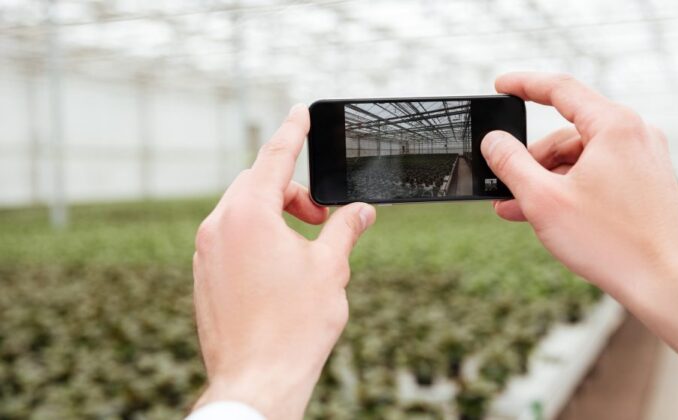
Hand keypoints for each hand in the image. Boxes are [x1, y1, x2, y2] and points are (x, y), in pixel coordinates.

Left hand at [191, 104, 375, 418]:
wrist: (257, 380)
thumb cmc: (294, 326)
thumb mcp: (330, 268)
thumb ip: (345, 229)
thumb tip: (361, 212)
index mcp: (248, 214)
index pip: (274, 158)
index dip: (292, 132)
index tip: (298, 112)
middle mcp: (218, 226)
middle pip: (257, 185)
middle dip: (293, 192)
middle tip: (322, 215)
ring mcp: (205, 252)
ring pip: (242, 212)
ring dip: (276, 216)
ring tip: (306, 247)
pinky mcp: (203, 275)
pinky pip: (231, 238)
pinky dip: (258, 237)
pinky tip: (281, 268)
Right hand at [481, 72, 677, 412]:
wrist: (665, 284)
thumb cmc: (610, 242)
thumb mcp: (544, 200)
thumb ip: (511, 164)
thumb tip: (494, 142)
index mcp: (615, 126)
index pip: (560, 89)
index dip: (524, 85)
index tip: (500, 86)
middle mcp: (635, 134)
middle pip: (567, 134)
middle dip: (531, 160)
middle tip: (504, 187)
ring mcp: (644, 159)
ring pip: (580, 158)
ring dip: (547, 181)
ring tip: (518, 210)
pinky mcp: (647, 182)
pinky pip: (598, 174)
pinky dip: (570, 189)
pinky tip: (547, 214)